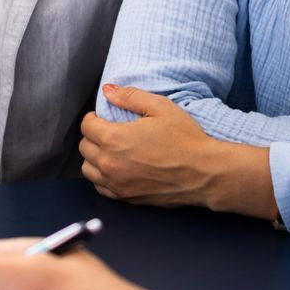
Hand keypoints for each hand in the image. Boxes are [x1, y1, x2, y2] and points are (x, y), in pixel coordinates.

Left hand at [79, 84, 277, 219]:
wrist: (204, 172)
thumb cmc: (185, 138)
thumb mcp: (161, 107)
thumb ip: (130, 96)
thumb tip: (108, 90)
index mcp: (114, 138)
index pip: (87, 126)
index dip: (93, 118)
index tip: (102, 117)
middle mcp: (109, 163)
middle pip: (84, 147)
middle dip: (93, 136)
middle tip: (108, 131)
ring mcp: (116, 183)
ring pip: (88, 169)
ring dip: (94, 157)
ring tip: (110, 150)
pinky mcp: (126, 198)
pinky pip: (100, 187)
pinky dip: (102, 177)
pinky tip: (117, 168)